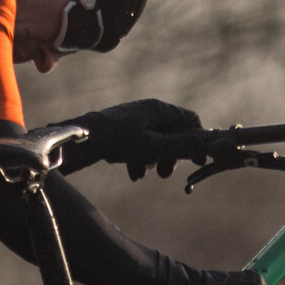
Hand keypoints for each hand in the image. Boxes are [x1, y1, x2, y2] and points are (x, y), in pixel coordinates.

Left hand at [65, 97, 203, 179]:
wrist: (81, 139)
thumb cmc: (117, 140)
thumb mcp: (151, 147)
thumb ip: (178, 146)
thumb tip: (203, 146)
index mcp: (159, 110)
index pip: (190, 120)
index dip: (195, 140)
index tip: (196, 159)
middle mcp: (149, 110)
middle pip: (172, 133)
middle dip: (171, 155)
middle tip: (164, 174)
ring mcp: (136, 119)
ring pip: (155, 141)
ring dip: (153, 160)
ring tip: (143, 174)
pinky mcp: (123, 129)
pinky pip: (140, 143)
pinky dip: (139, 158)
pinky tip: (132, 172)